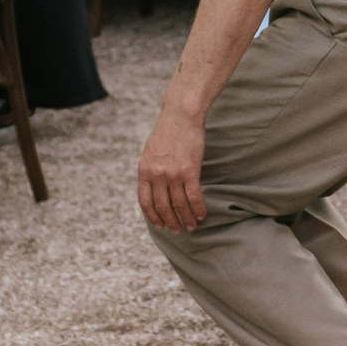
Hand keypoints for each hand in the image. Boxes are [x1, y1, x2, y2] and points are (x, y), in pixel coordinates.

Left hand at [137, 105, 206, 231]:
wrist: (181, 116)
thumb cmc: (167, 131)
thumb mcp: (150, 152)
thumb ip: (151, 171)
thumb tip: (155, 188)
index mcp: (144, 171)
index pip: (145, 202)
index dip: (153, 217)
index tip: (160, 226)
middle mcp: (157, 175)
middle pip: (163, 207)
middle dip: (171, 222)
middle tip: (178, 230)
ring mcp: (173, 174)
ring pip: (179, 205)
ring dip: (186, 218)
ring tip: (192, 226)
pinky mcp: (190, 171)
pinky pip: (194, 196)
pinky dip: (198, 208)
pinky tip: (202, 215)